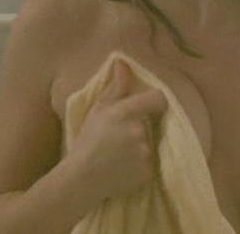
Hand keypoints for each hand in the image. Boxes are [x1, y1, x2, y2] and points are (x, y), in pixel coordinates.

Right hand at [67, 59, 167, 201]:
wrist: (82, 178)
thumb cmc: (87, 141)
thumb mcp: (98, 110)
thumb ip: (116, 87)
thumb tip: (123, 63)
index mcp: (126, 112)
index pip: (158, 99)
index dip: (155, 101)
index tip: (148, 107)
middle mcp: (139, 131)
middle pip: (152, 123)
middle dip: (140, 127)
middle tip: (120, 137)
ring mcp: (145, 153)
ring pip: (150, 143)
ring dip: (140, 146)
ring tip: (120, 154)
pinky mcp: (148, 172)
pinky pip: (150, 163)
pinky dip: (140, 165)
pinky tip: (124, 167)